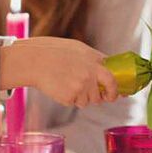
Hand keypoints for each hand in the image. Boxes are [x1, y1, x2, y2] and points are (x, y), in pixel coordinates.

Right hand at [0, 37, 118, 106]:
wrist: (35, 60)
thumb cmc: (56, 52)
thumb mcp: (80, 49)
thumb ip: (96, 59)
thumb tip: (110, 67)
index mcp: (94, 63)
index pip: (113, 80)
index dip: (115, 90)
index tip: (116, 95)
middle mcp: (89, 76)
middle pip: (100, 96)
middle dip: (99, 98)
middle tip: (94, 95)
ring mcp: (80, 88)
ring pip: (86, 102)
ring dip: (81, 97)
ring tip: (68, 84)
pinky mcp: (69, 97)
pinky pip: (74, 103)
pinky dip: (69, 99)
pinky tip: (60, 87)